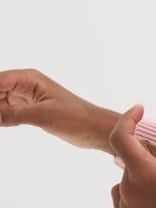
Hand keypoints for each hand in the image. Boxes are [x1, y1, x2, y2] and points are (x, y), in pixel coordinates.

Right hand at [0, 68, 119, 152]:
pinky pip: (5, 112)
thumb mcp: (44, 116)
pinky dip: (0, 118)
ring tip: (0, 121)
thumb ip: (15, 115)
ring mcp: (25, 98)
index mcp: (29, 78)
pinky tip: (0, 123)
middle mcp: (25, 84)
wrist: (94, 129)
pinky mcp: (28, 111)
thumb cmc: (76, 118)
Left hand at [110, 97, 155, 207]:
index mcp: (144, 174)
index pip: (121, 136)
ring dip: (146, 172)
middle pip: (132, 157)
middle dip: (152, 154)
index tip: (141, 109)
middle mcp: (128, 193)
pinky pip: (124, 195)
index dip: (129, 118)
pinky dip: (138, 190)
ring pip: (129, 175)